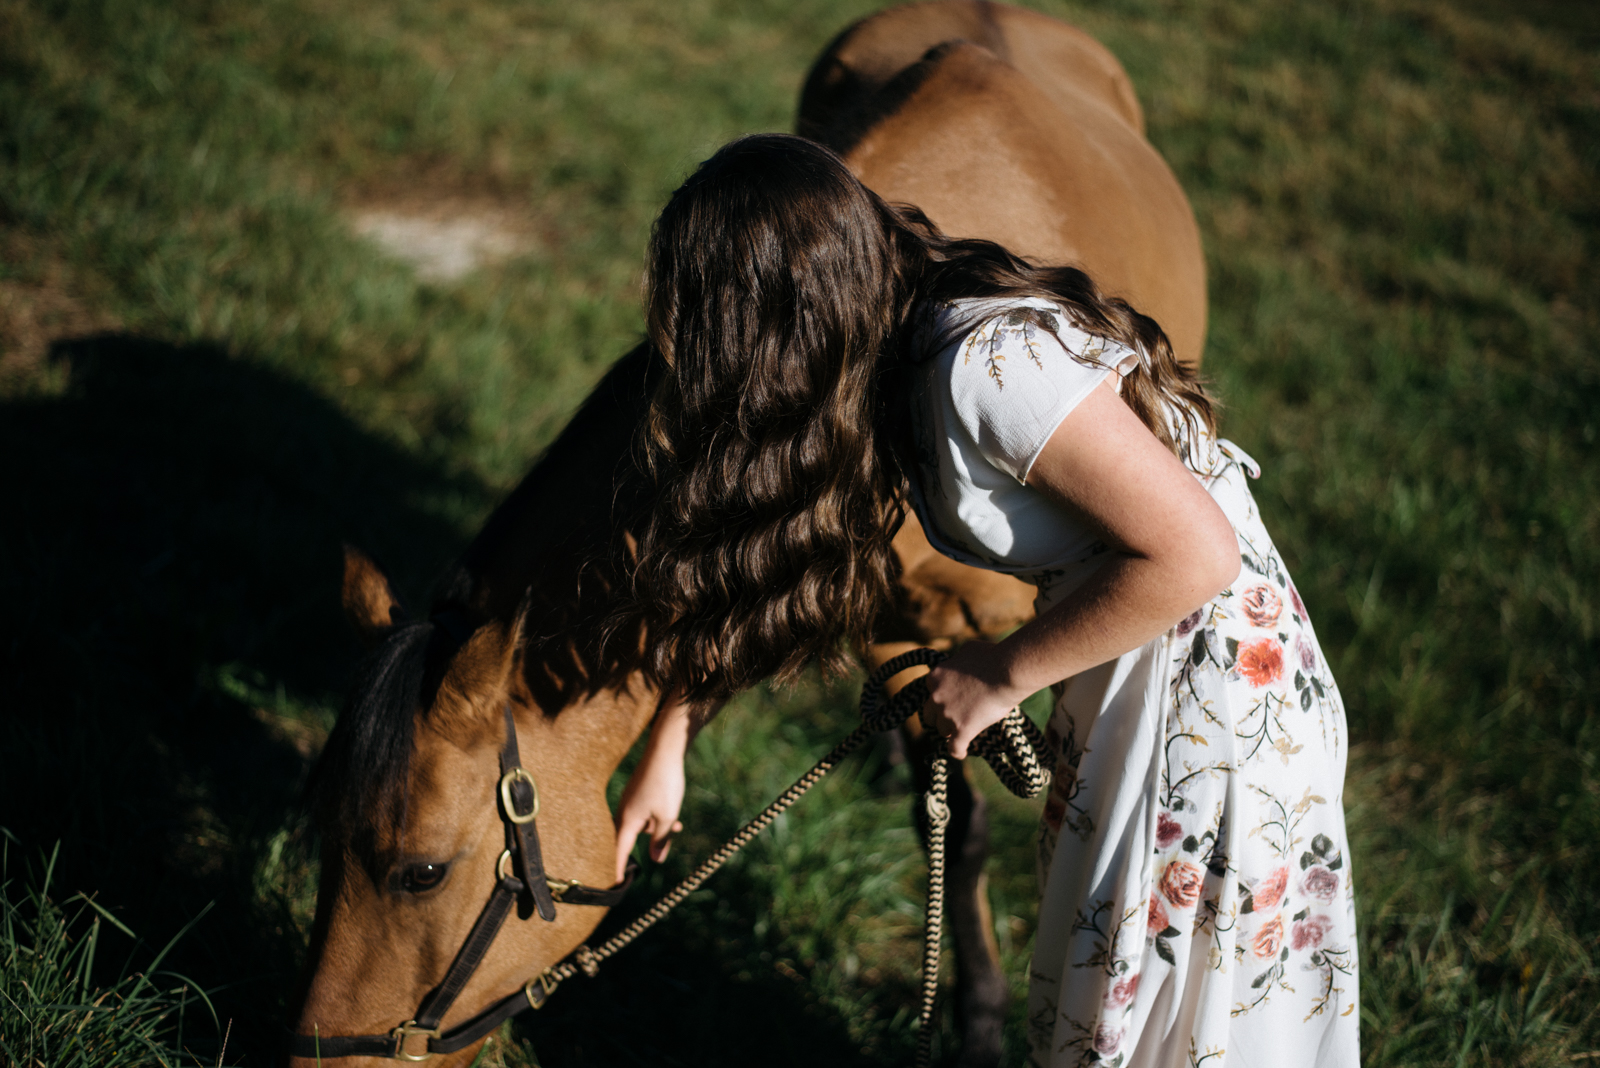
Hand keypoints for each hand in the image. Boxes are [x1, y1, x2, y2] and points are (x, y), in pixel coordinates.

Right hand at [613, 704, 690, 880]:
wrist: (665, 751)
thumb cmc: (665, 784)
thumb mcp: (667, 817)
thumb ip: (660, 840)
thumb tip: (656, 860)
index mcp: (627, 821)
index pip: (620, 852)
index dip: (618, 869)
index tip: (616, 885)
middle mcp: (624, 812)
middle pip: (628, 840)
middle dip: (640, 849)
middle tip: (648, 860)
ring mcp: (630, 802)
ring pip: (640, 826)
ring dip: (655, 831)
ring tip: (676, 825)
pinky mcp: (638, 794)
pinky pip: (643, 815)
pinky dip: (656, 820)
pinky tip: (674, 818)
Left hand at [922, 641, 1025, 758]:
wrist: (1007, 671)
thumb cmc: (992, 656)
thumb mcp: (968, 650)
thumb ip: (958, 659)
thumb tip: (960, 660)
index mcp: (935, 677)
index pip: (931, 693)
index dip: (942, 698)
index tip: (952, 701)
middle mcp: (936, 696)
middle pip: (930, 714)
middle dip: (940, 716)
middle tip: (953, 718)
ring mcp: (947, 714)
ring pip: (942, 730)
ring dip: (951, 730)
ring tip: (962, 732)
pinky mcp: (962, 729)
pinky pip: (953, 748)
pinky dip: (957, 751)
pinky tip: (961, 753)